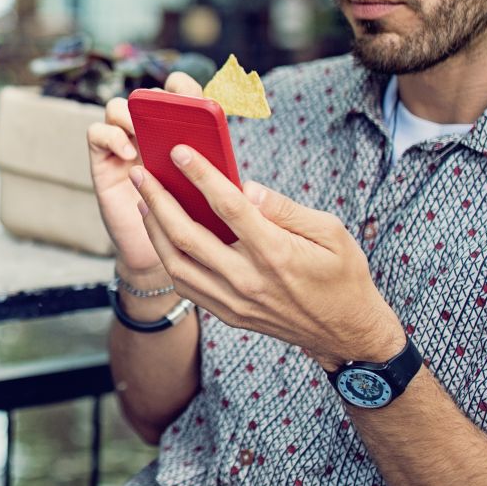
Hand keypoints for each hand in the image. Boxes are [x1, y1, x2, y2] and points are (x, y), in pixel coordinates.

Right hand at [87, 71, 203, 278]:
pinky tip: (129, 153)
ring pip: (116, 108)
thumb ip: (219, 173)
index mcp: (180, 132)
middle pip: (145, 96)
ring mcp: (123, 145)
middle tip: (169, 110)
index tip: (191, 96)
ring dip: (129, 114)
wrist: (170, 254)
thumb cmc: (198, 222)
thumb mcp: (214, 192)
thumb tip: (235, 164)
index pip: (178, 93)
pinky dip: (112, 136)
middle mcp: (149, 134)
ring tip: (144, 133)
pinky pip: (97, 133)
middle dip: (156, 98)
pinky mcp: (103, 162)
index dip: (183, 86)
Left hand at [128, 143, 405, 367]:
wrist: (346, 333)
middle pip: (187, 236)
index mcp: (276, 253)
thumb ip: (284, 208)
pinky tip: (160, 234)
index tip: (178, 152)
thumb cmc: (342, 275)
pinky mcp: (228, 314)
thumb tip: (245, 187)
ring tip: (143, 200)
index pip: (229, 207)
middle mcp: (248, 280)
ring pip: (176, 263)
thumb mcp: (330, 232)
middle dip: (158, 200)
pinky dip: (167, 257)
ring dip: (153, 229)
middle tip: (141, 173)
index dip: (201, 176)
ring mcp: (234, 302)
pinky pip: (185, 284)